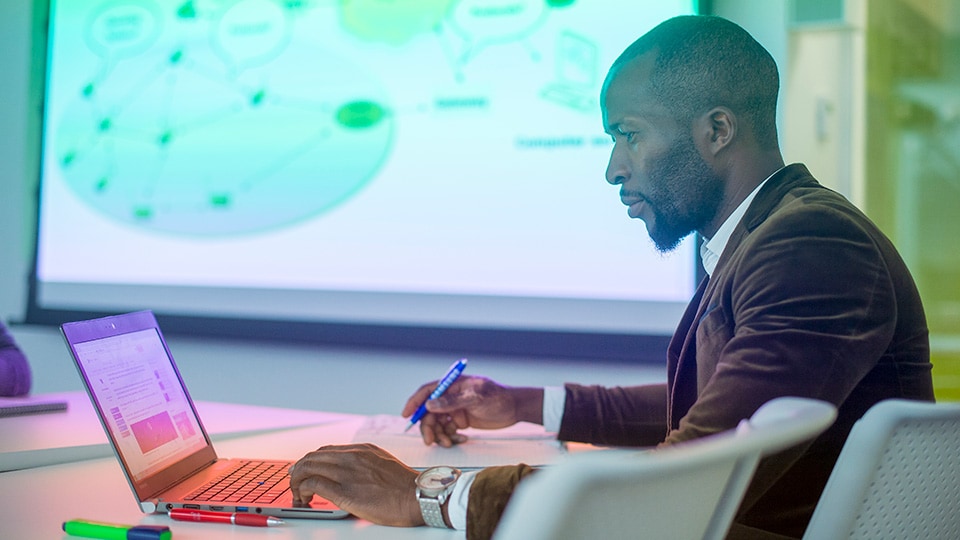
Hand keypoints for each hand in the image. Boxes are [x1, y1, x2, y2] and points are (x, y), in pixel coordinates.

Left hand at [288, 443, 421, 526]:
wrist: (417, 497)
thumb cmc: (404, 487)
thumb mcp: (384, 463)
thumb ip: (365, 463)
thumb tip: (350, 472)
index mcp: (362, 449)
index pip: (326, 450)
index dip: (311, 461)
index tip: (305, 470)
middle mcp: (352, 456)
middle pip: (312, 457)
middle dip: (299, 470)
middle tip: (295, 483)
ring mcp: (347, 472)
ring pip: (307, 468)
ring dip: (297, 481)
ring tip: (298, 494)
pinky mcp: (344, 491)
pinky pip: (313, 484)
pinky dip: (302, 491)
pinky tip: (305, 499)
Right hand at [401, 375, 543, 446]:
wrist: (514, 409)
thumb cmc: (497, 397)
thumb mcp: (475, 397)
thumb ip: (452, 401)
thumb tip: (429, 405)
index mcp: (451, 385)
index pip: (427, 391)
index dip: (414, 402)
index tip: (406, 415)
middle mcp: (450, 396)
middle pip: (429, 412)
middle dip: (428, 427)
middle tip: (430, 440)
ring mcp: (455, 409)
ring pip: (437, 424)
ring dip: (439, 435)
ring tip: (450, 442)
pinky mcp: (460, 421)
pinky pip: (447, 431)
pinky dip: (450, 437)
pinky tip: (463, 439)